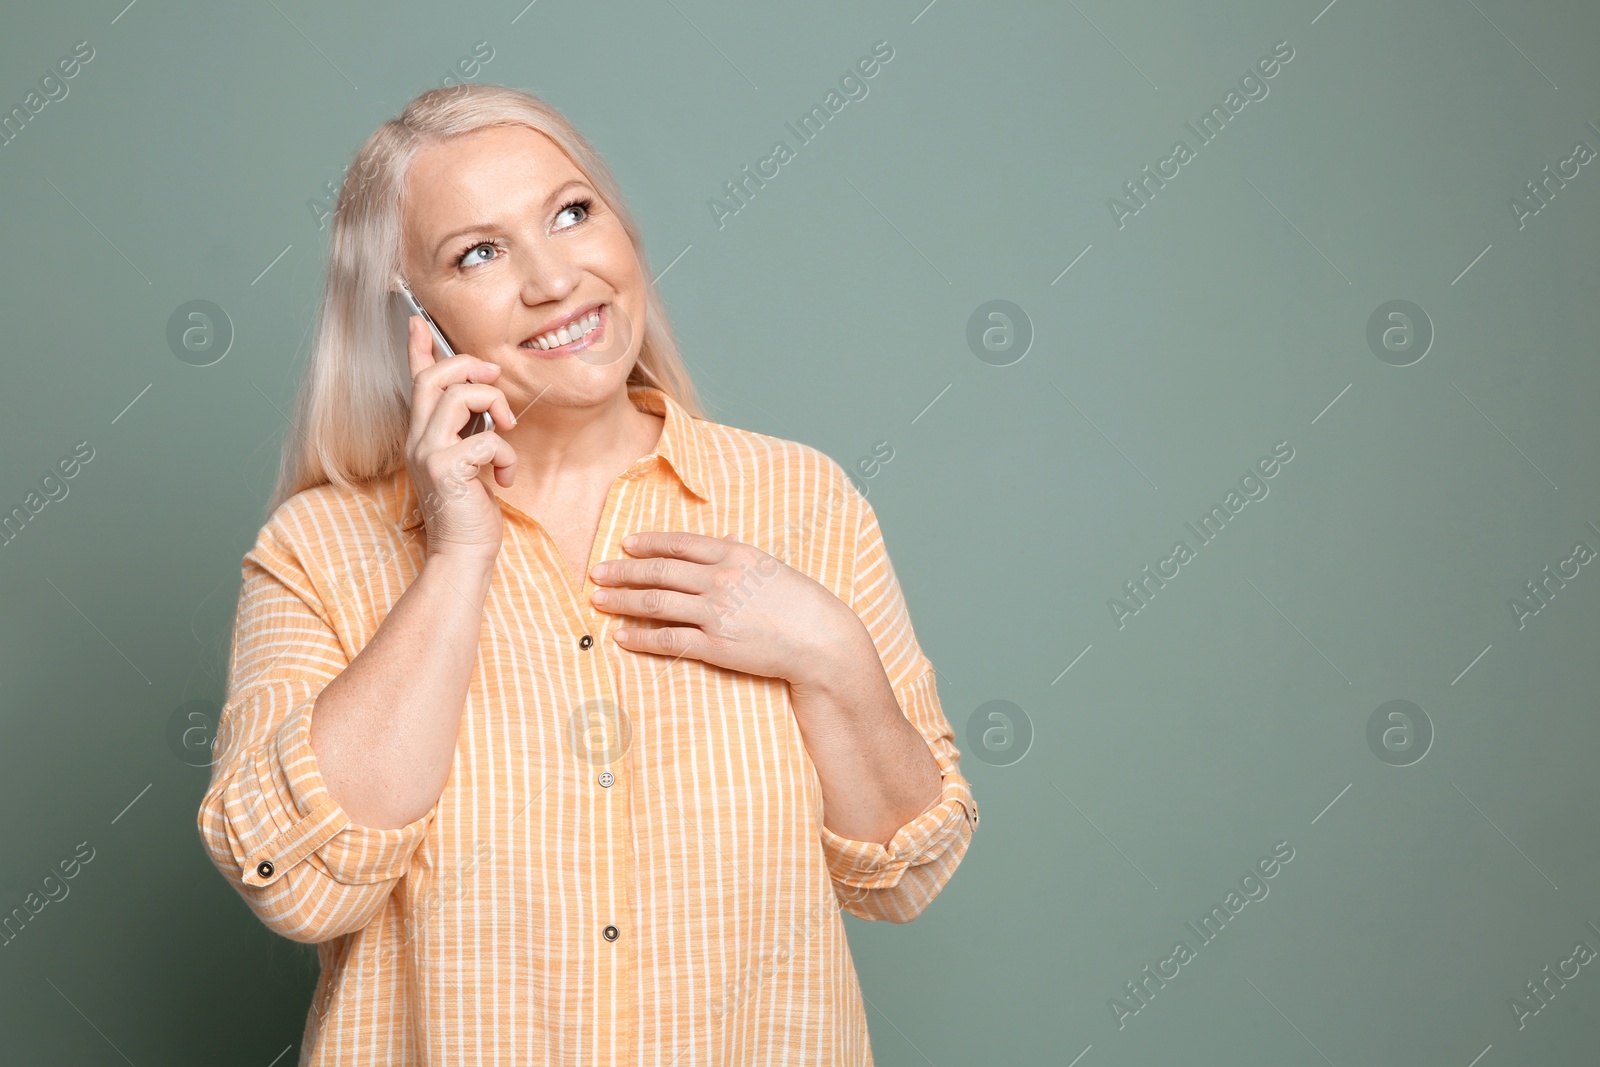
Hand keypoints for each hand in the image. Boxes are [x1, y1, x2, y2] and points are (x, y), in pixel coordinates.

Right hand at [403, 314, 519, 562]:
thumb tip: (485, 403)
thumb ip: (468, 432)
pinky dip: (507, 455)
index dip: (417, 350)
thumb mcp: (469, 463)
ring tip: (509, 430)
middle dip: (469, 366)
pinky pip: (486, 440)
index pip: (416, 383)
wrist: (464, 555)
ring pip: (458, 397)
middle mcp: (418, 440)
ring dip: (494, 405)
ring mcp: (428, 454)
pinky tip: (506, 478)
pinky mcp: (446, 470)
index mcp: (423, 435)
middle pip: (434, 378)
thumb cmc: (470, 512)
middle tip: (495, 376)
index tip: (416, 321)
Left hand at [587, 532, 862, 683]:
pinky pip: (668, 640)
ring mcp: (716, 612)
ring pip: (656, 604)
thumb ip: (738, 554)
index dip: (648, 543)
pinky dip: (641, 638)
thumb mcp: (769, 566)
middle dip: (623, 571)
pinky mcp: (716, 645)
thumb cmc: (800, 602)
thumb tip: (717, 542)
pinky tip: (622, 636)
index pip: (679, 544)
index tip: (625, 544)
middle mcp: (720, 578)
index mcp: (734, 553)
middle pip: (659, 572)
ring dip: (623, 601)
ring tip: (600, 600)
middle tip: (597, 572)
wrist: (822, 639)